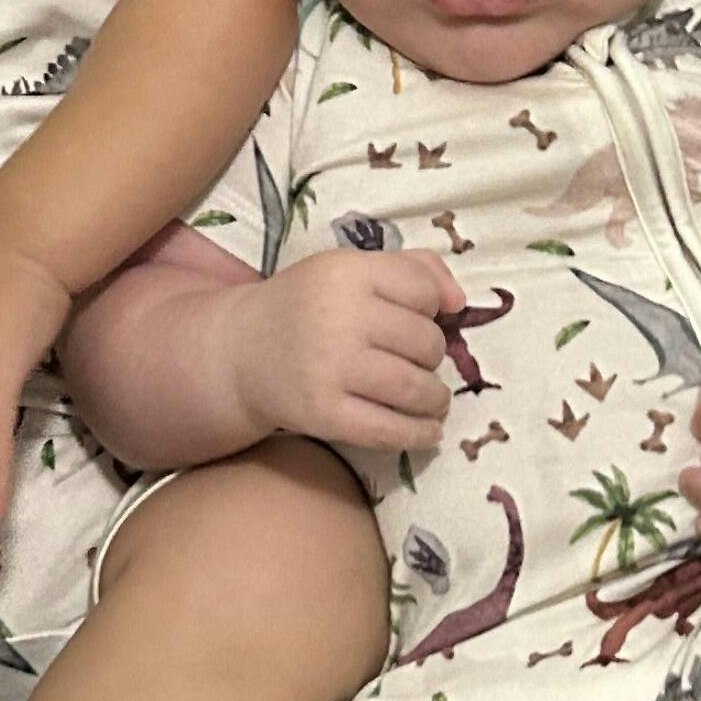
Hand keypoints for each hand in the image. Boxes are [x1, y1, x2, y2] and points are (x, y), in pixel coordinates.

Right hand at [238, 249, 464, 451]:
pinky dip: (420, 433)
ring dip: (435, 398)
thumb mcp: (349, 270)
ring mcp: (330, 368)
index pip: (422, 289)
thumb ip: (411, 268)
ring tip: (432, 400)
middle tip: (418, 363)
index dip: (431, 306)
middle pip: (426, 342)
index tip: (419, 317)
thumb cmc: (306, 307)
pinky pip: (390, 429)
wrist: (241, 352)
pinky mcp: (324, 413)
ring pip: (416, 388)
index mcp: (346, 273)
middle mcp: (339, 317)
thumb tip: (460, 301)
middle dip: (432, 356)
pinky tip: (428, 431)